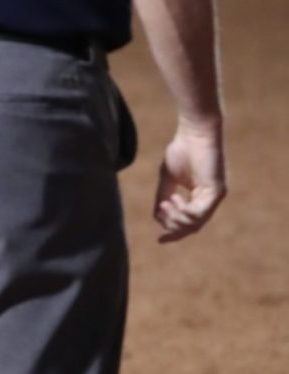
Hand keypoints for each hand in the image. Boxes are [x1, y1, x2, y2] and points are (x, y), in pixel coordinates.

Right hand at [153, 119, 225, 242]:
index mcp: (201, 197)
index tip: (159, 240)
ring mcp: (215, 196)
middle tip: (160, 208)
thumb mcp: (168, 178)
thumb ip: (163, 196)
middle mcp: (211, 199)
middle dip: (172, 225)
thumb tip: (157, 215)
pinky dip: (184, 212)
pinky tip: (173, 200)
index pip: (190, 223)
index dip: (174, 233)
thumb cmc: (181, 150)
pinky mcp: (216, 191)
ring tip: (165, 202)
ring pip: (195, 222)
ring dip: (176, 217)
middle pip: (192, 227)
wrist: (194, 132)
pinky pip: (199, 213)